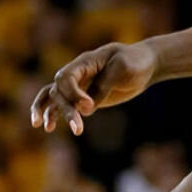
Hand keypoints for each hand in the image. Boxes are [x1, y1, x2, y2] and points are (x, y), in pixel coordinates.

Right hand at [31, 42, 158, 135]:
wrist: (144, 65)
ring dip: (50, 112)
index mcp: (84, 62)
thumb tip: (86, 110)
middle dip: (67, 110)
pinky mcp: (85, 97)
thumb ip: (103, 87)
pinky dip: (53, 113)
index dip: (73, 93)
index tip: (90, 105)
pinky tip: (49, 127)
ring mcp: (79, 85)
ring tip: (47, 128)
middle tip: (78, 129)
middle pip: (59, 90)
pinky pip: (63, 103)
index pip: (66, 77)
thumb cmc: (134, 63)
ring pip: (54, 96)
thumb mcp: (122, 69)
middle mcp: (77, 73)